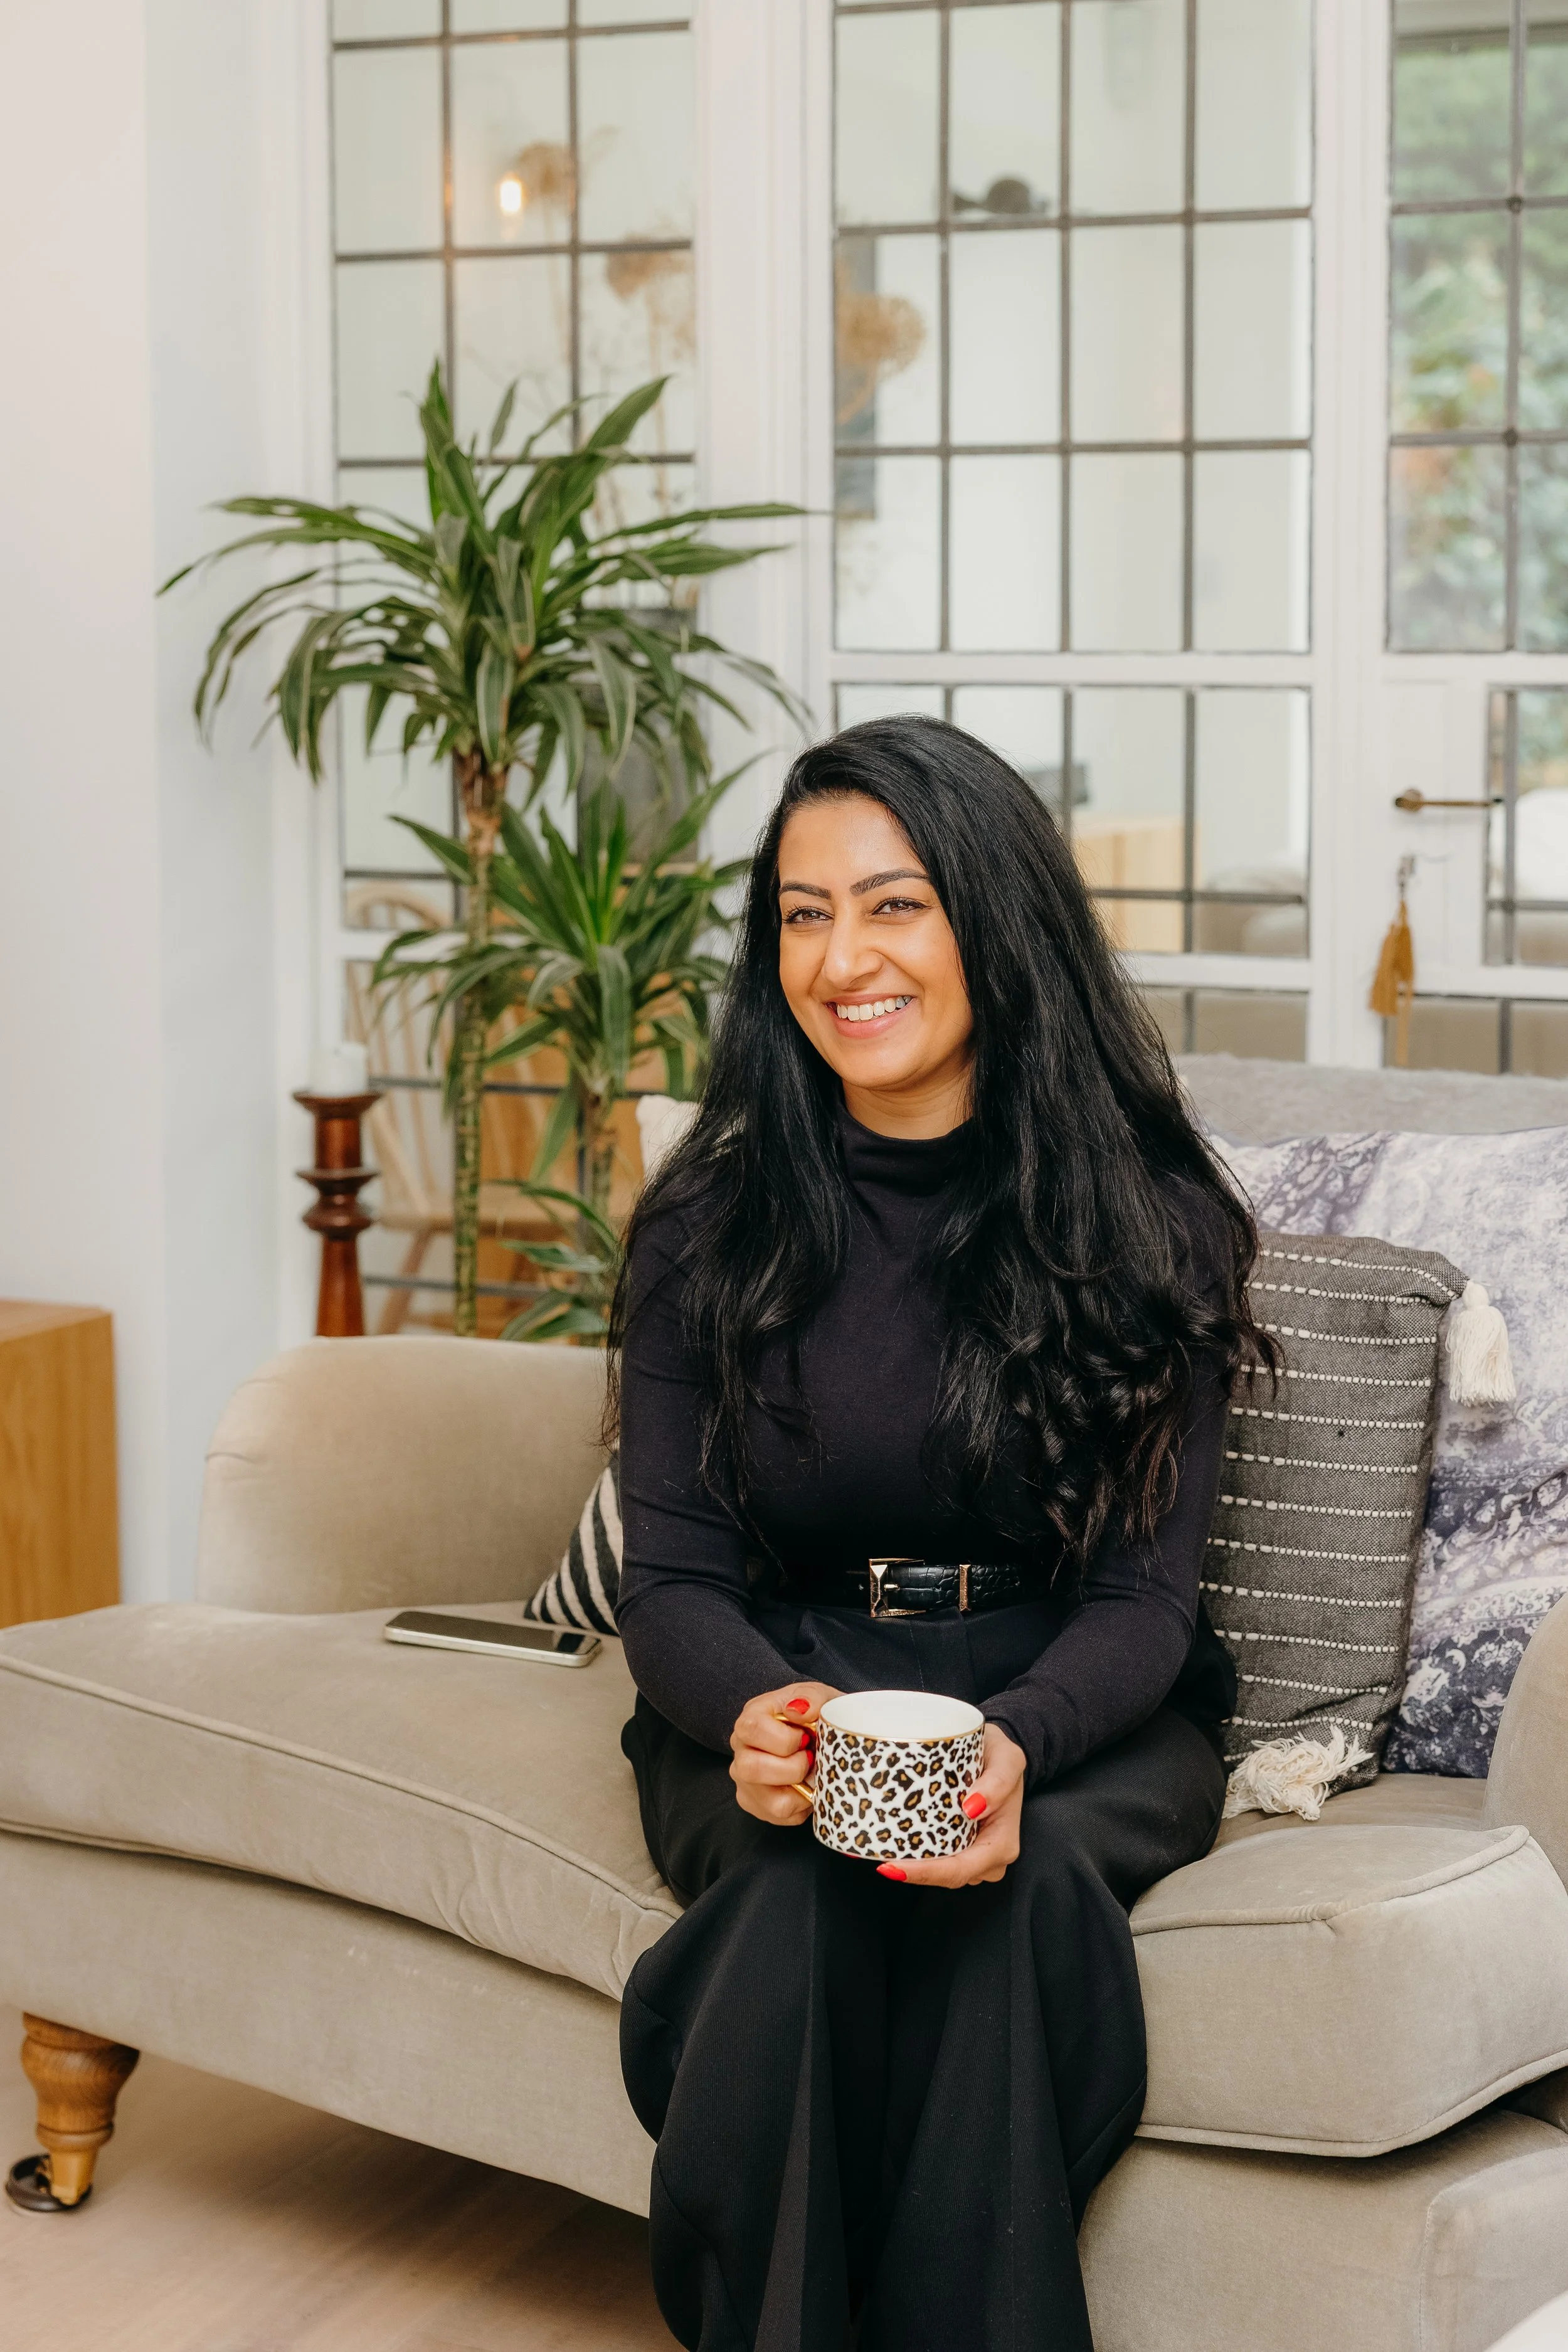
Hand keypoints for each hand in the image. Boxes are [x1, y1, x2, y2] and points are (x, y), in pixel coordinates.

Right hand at [730, 1682, 840, 1825]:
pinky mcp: (756, 1804)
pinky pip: (781, 1816)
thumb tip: (800, 1709)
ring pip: (771, 1802)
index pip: (751, 1729)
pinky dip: (802, 1805)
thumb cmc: (814, 1714)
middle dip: (792, 1768)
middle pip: (750, 1769)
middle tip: (810, 1758)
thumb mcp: (818, 1696)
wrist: (817, 1733)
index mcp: (750, 1718)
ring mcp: (745, 1781)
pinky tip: (805, 1786)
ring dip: (800, 1789)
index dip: (785, 1738)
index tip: (806, 1737)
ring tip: (809, 1773)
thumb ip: (811, 1697)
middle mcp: (741, 1750)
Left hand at [879, 1724, 1027, 1887]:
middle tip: (881, 1863)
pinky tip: (892, 1847)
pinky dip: (918, 1857)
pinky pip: (940, 1859)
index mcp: (1001, 1843)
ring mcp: (975, 1856)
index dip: (927, 1873)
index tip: (895, 1865)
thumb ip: (998, 1781)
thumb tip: (972, 1806)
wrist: (1001, 1758)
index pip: (961, 1868)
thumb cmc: (1003, 1758)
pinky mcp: (962, 1847)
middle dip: (914, 1873)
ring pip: (942, 1872)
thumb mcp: (1008, 1758)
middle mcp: (989, 1857)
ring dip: (914, 1867)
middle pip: (948, 1877)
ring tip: (881, 1854)